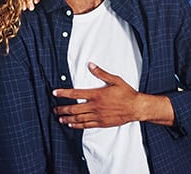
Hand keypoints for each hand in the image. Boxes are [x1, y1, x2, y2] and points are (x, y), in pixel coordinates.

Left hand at [53, 63, 173, 127]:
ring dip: (68, 118)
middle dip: (62, 109)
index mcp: (96, 94)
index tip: (55, 93)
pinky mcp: (102, 123)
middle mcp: (95, 106)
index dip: (63, 93)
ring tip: (60, 118)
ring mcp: (98, 116)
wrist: (136, 108)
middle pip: (74, 108)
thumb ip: (101, 73)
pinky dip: (77, 125)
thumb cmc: (126, 93)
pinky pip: (87, 125)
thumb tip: (90, 65)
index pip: (75, 93)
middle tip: (54, 109)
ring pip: (79, 118)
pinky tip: (72, 125)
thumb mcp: (115, 80)